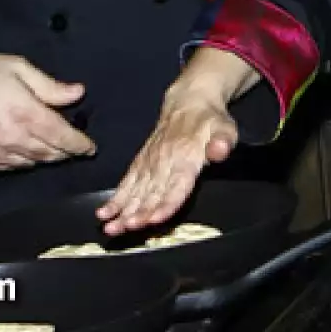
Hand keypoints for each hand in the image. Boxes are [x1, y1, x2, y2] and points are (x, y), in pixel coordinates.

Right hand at [0, 37, 96, 170]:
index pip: (63, 138)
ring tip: (51, 145)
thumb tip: (77, 93)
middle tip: (73, 144)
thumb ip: (50, 86)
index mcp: (26, 114)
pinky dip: (24, 161)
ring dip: (46, 156)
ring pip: (32, 163)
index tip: (90, 147)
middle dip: (66, 151)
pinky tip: (25, 149)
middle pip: (51, 155)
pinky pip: (11, 168)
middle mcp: (12, 139)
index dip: (80, 145)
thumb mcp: (18, 68)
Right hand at [96, 47, 257, 234]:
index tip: (154, 219)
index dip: (166, 204)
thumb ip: (223, 141)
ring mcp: (150, 162)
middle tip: (124, 229)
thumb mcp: (225, 127)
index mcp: (186, 156)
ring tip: (110, 227)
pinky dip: (116, 197)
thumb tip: (220, 151)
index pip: (176, 185)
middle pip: (151, 193)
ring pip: (136, 190)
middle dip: (137, 213)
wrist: (189, 102)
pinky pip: (128, 181)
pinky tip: (105, 212)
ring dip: (123, 210)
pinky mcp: (142, 162)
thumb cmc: (210, 120)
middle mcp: (164, 161)